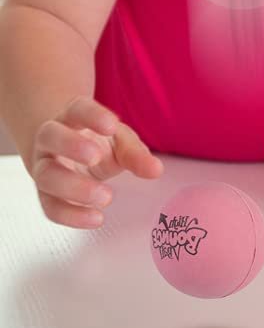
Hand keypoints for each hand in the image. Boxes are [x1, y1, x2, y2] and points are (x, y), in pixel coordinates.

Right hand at [31, 97, 163, 227]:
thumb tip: (155, 170)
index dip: (93, 115)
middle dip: (72, 145)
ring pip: (46, 175)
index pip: (78, 109)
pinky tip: (96, 219)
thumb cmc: (97, 141)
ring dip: (75, 187)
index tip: (112, 125)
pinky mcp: (44, 194)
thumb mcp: (119, 140)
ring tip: (107, 196)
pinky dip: (72, 215)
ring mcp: (44, 166)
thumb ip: (136, 153)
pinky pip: (50, 206)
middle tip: (96, 157)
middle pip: (51, 136)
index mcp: (72, 117)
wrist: (67, 154)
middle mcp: (51, 140)